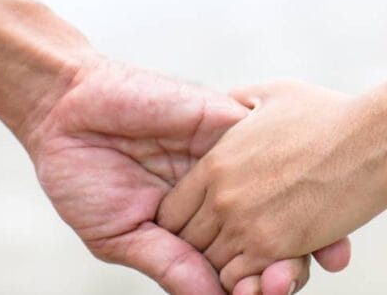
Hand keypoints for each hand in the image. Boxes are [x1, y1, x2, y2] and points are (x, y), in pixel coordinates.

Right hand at [20, 58, 349, 293]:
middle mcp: (222, 196)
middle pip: (273, 234)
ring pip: (283, 193)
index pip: (240, 263)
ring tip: (321, 255)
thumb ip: (169, 263)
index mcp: (196, 228)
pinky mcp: (229, 121)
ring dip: (308, 224)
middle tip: (291, 282)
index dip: (261, 285)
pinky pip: (271, 140)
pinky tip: (310, 194)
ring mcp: (231, 158)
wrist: (65, 109)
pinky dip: (294, 166)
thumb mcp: (120, 234)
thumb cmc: (83, 175)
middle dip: (290, 263)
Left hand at [157, 81, 386, 291]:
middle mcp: (222, 196)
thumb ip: (237, 104)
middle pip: (188, 243)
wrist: (374, 139)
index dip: (187, 221)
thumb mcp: (271, 95)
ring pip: (213, 266)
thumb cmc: (329, 114)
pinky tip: (272, 268)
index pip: (173, 211)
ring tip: (255, 257)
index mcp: (215, 162)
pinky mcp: (276, 247)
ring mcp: (246, 224)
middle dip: (206, 248)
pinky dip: (251, 281)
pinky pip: (241, 281)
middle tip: (232, 244)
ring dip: (231, 267)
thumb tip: (226, 106)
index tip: (208, 222)